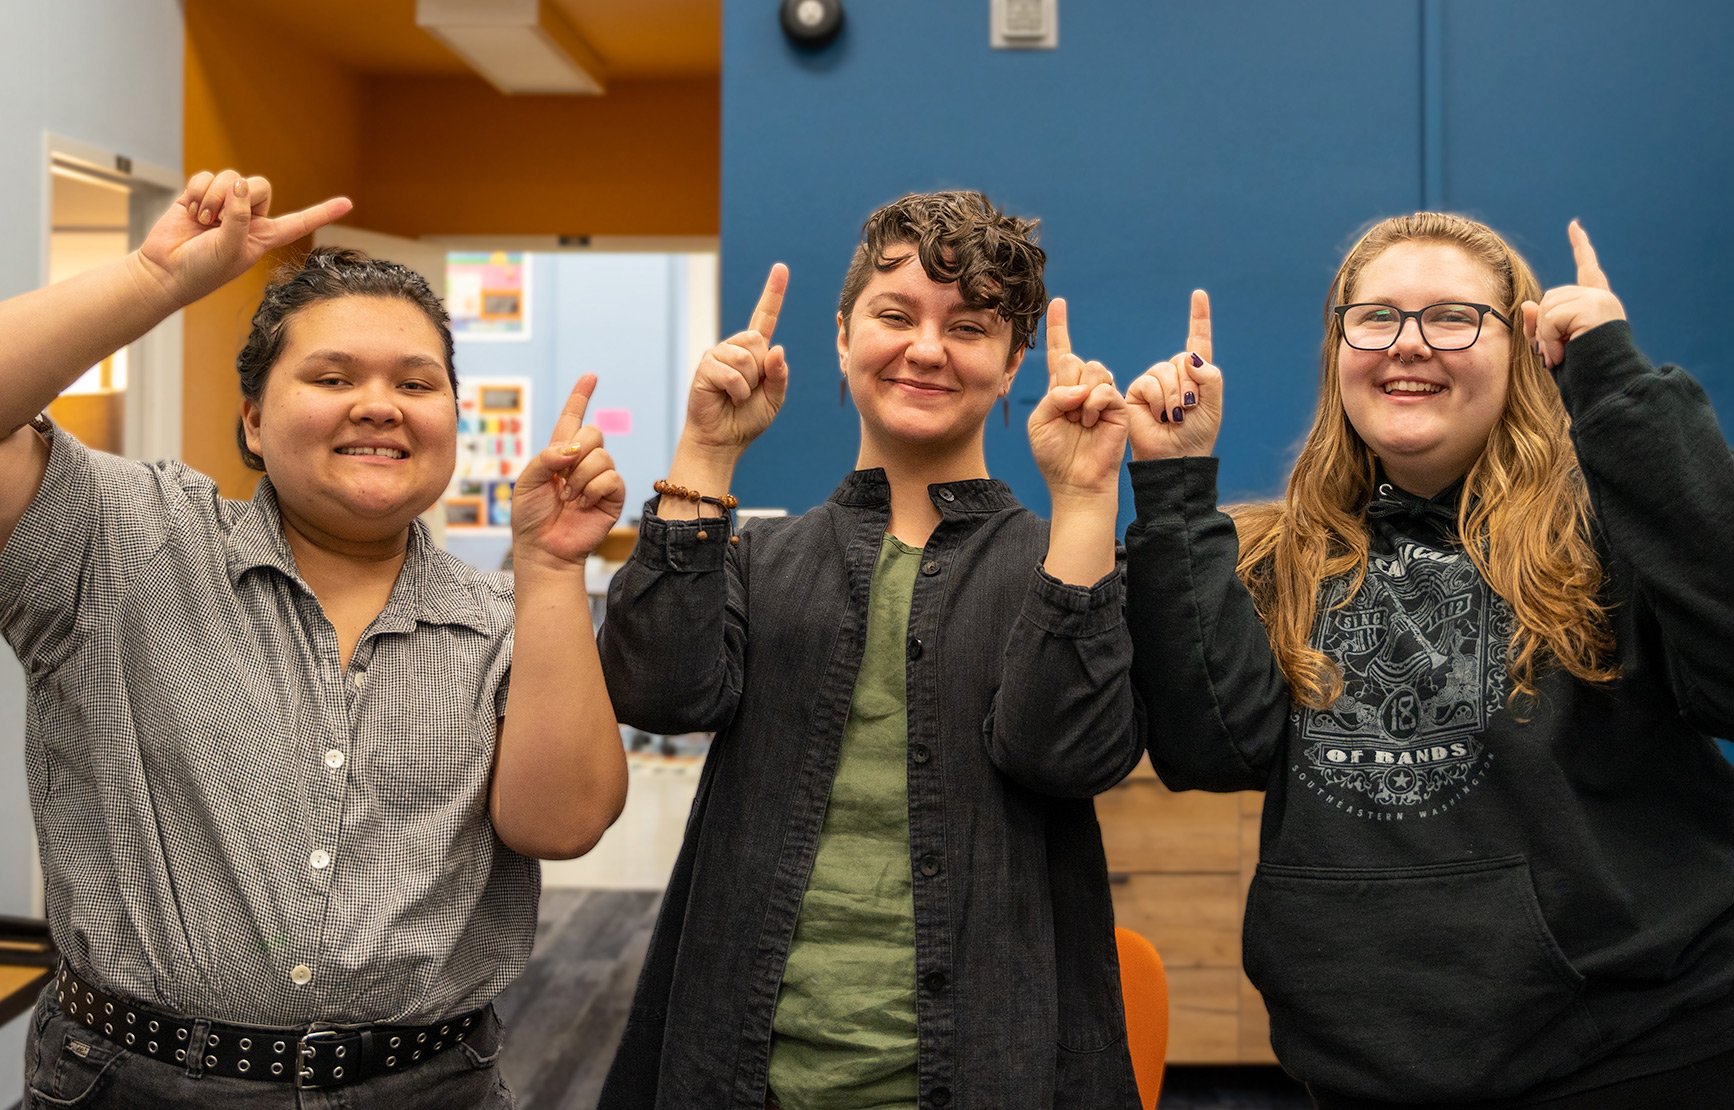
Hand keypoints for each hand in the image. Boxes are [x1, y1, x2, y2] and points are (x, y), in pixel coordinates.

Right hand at [136, 170, 352, 307]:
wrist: (165, 270)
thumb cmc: (203, 270)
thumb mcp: (232, 249)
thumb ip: (240, 217)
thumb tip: (238, 186)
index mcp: (264, 236)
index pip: (299, 221)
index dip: (323, 213)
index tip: (349, 203)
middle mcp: (248, 218)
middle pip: (259, 185)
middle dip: (240, 196)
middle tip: (220, 218)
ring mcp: (224, 206)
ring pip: (231, 179)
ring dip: (214, 197)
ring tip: (203, 220)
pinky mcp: (199, 197)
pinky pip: (205, 177)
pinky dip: (197, 192)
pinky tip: (191, 211)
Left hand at [511, 374, 625, 569]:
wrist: (544, 548)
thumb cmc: (531, 517)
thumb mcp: (527, 481)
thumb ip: (546, 457)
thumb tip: (574, 449)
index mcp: (559, 453)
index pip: (572, 418)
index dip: (581, 396)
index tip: (591, 376)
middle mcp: (582, 462)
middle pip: (594, 432)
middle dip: (576, 451)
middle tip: (562, 478)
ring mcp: (600, 478)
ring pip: (602, 455)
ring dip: (580, 478)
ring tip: (570, 498)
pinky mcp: (613, 495)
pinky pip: (611, 477)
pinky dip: (593, 489)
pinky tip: (583, 504)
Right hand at [681, 263, 789, 455]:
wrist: (723, 439)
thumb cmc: (747, 419)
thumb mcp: (774, 398)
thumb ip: (780, 374)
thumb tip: (776, 349)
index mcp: (755, 352)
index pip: (765, 317)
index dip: (773, 292)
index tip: (781, 267)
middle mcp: (735, 348)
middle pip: (758, 339)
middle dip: (761, 369)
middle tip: (749, 389)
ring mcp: (718, 355)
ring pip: (746, 356)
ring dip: (748, 383)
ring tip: (737, 396)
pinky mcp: (705, 366)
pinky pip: (732, 373)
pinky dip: (737, 391)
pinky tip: (727, 398)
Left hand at [1027, 298, 1127, 498]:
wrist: (1075, 481)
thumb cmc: (1054, 455)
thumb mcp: (1040, 422)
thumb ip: (1053, 396)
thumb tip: (1080, 387)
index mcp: (1060, 389)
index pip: (1061, 351)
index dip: (1058, 326)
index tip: (1058, 302)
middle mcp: (1082, 388)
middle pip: (1074, 359)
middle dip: (1065, 383)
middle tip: (1067, 412)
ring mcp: (1102, 395)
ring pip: (1092, 369)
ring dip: (1080, 396)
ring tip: (1080, 420)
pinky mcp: (1119, 406)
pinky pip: (1105, 389)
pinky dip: (1094, 404)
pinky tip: (1091, 422)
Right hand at [1127, 289, 1223, 459]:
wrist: (1176, 457)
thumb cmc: (1197, 435)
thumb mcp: (1214, 406)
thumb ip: (1210, 377)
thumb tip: (1190, 357)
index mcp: (1196, 374)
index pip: (1198, 340)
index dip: (1198, 317)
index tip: (1198, 294)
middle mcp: (1174, 374)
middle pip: (1182, 360)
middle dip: (1188, 387)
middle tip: (1187, 411)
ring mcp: (1154, 381)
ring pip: (1165, 371)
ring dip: (1174, 397)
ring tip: (1173, 417)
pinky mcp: (1136, 390)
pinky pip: (1149, 383)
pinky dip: (1157, 400)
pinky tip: (1158, 416)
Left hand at [1522, 220, 1625, 369]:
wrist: (1607, 386)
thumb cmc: (1583, 372)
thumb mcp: (1555, 346)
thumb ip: (1541, 326)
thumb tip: (1528, 304)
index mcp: (1596, 303)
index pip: (1587, 268)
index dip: (1581, 246)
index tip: (1574, 226)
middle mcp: (1601, 296)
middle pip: (1550, 298)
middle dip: (1544, 329)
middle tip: (1555, 354)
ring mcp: (1599, 300)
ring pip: (1548, 308)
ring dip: (1546, 337)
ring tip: (1560, 356)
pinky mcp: (1594, 307)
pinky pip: (1552, 318)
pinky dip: (1549, 339)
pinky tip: (1562, 354)